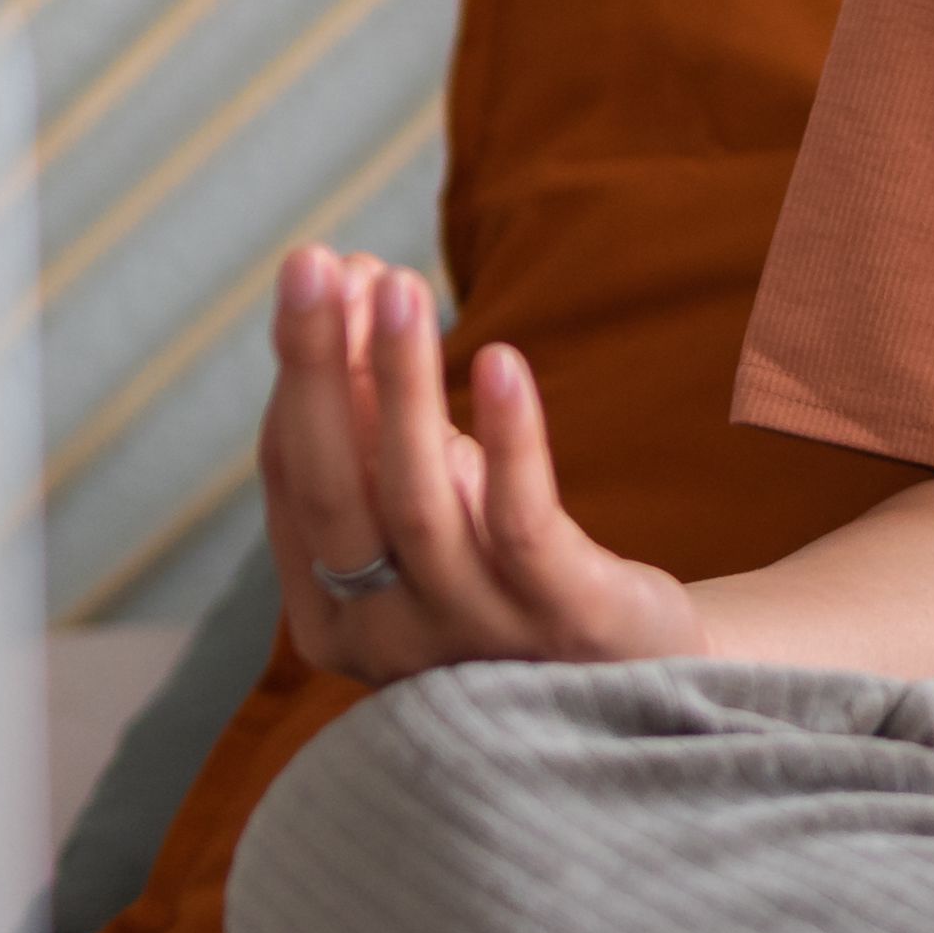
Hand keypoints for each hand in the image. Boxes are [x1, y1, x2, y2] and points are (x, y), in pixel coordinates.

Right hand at [254, 246, 701, 684]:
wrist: (640, 671)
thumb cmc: (511, 570)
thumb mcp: (432, 497)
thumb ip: (377, 418)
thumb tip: (347, 283)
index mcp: (330, 615)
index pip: (293, 479)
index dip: (301, 371)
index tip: (314, 273)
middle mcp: (385, 637)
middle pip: (332, 490)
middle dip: (316, 368)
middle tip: (313, 261)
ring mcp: (473, 635)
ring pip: (417, 501)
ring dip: (401, 385)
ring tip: (400, 286)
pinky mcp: (561, 620)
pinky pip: (522, 524)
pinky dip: (511, 439)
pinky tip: (500, 360)